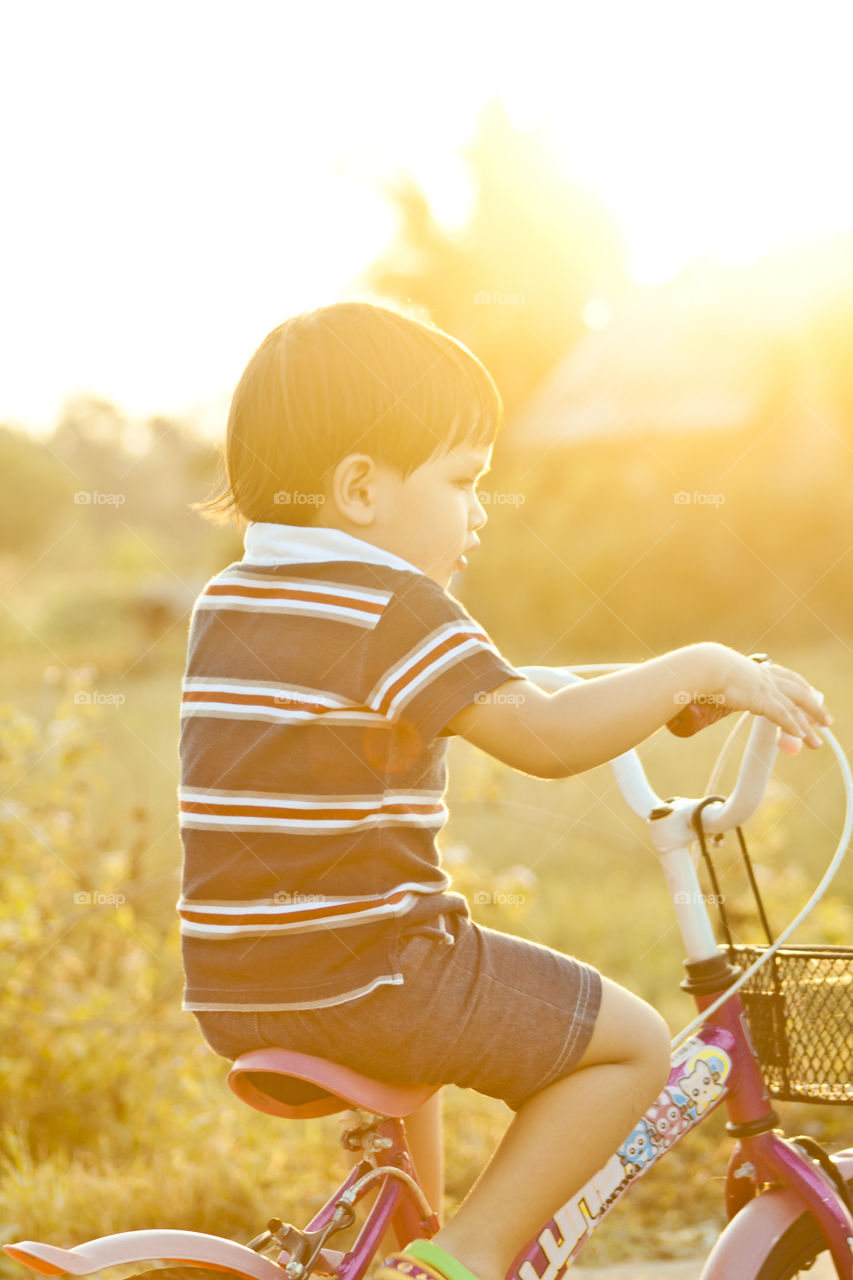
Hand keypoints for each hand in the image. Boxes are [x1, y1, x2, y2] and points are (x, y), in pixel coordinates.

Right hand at [705, 645, 831, 748]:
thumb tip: (706, 694)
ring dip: (809, 725)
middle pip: (799, 691)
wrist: (703, 666)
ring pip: (796, 706)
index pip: (787, 676)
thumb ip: (718, 687)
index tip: (810, 694)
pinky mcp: (762, 698)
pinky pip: (783, 714)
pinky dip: (793, 726)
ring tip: (817, 741)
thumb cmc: (702, 670)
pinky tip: (801, 735)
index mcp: (756, 670)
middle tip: (825, 721)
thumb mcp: (716, 678)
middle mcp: (766, 676)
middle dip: (814, 707)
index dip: (801, 687)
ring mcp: (766, 687)